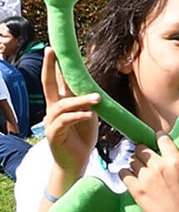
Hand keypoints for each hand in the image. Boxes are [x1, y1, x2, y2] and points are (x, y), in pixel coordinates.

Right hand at [41, 47, 99, 178]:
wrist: (76, 162)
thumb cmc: (82, 138)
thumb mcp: (88, 117)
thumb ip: (88, 103)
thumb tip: (95, 89)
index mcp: (59, 104)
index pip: (55, 81)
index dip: (54, 66)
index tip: (55, 49)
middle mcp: (52, 110)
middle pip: (48, 85)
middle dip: (49, 67)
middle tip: (51, 51)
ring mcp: (51, 121)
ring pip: (62, 105)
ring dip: (80, 100)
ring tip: (97, 99)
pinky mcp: (54, 134)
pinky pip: (65, 121)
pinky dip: (78, 116)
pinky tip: (89, 114)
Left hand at [119, 131, 178, 211]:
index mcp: (175, 161)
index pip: (162, 139)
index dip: (159, 138)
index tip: (158, 140)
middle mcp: (158, 166)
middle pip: (142, 148)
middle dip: (144, 151)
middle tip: (149, 159)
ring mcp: (145, 177)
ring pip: (131, 159)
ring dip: (136, 163)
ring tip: (142, 171)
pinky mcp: (135, 188)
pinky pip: (122, 172)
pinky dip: (127, 174)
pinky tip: (134, 179)